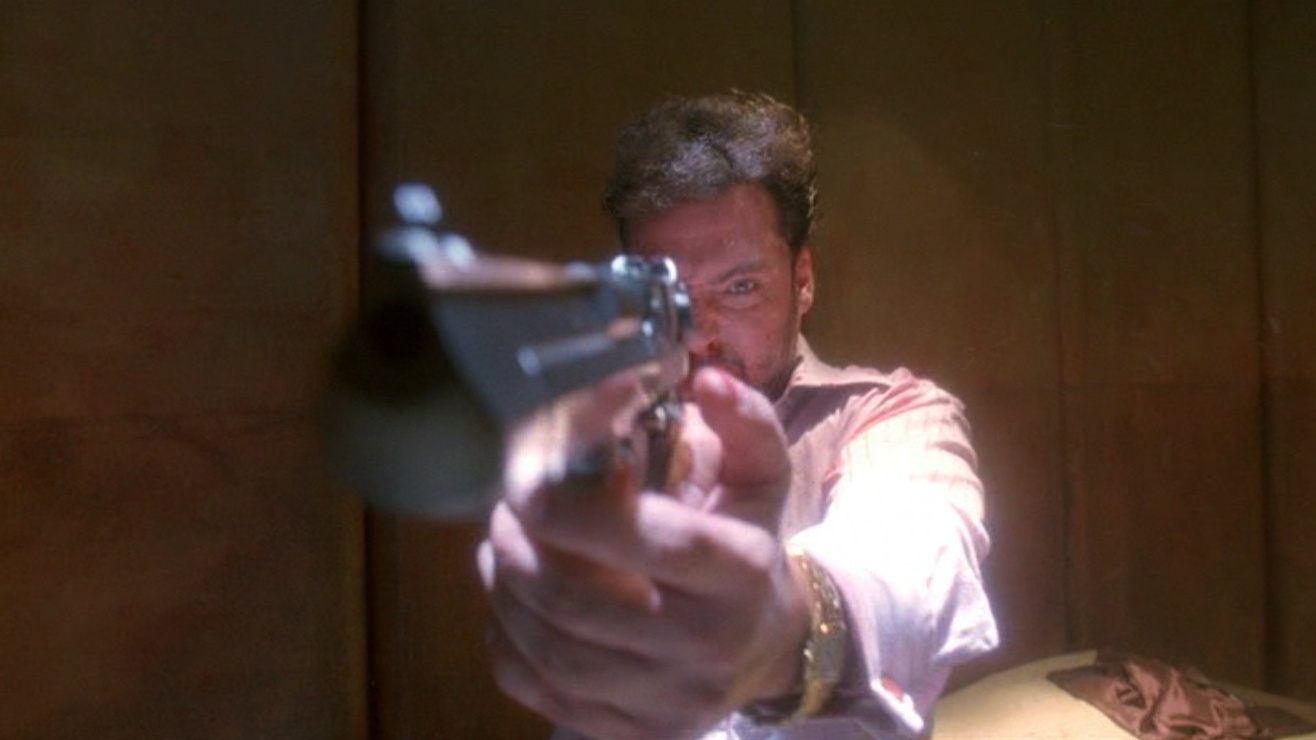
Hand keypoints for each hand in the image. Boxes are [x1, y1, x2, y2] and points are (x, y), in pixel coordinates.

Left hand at [478, 367, 810, 738]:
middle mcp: (707, 645)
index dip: (577, 510)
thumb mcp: (761, 480)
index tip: (530, 479)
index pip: (651, 541)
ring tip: (503, 544)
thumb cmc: (750, 548)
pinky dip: (506, 641)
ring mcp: (667, 700)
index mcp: (740, 572)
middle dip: (521, 545)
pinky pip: (539, 690)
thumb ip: (743, 423)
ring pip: (550, 649)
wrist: (767, 648)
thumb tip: (705, 379)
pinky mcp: (633, 732)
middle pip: (579, 602)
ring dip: (506, 587)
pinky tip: (510, 601)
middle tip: (506, 507)